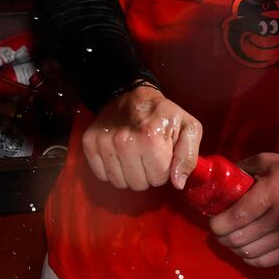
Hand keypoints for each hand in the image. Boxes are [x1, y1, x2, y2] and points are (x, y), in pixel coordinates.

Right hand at [82, 82, 202, 190]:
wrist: (130, 94)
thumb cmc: (162, 114)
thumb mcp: (188, 128)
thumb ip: (188, 157)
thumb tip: (178, 184)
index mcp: (151, 138)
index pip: (158, 179)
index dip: (163, 169)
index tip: (161, 155)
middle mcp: (124, 142)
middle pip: (138, 184)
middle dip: (146, 174)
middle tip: (147, 156)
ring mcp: (104, 143)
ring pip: (120, 183)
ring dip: (128, 175)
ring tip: (133, 156)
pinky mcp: (89, 144)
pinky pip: (101, 176)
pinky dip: (111, 171)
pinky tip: (118, 157)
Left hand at [205, 151, 278, 266]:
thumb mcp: (272, 161)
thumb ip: (245, 168)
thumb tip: (221, 180)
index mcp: (272, 192)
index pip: (235, 218)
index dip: (216, 225)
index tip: (213, 221)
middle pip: (238, 240)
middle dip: (222, 237)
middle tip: (220, 230)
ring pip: (249, 254)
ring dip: (235, 249)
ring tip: (233, 239)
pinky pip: (265, 262)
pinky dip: (251, 258)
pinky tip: (249, 248)